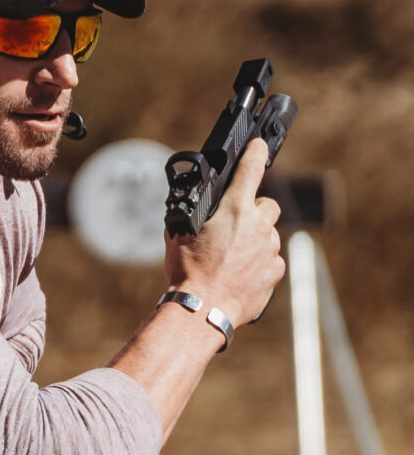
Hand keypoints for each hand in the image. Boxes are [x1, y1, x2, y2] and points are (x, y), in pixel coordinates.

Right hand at [167, 136, 285, 328]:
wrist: (202, 309)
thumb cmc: (188, 272)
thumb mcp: (179, 236)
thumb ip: (193, 216)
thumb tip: (192, 207)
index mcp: (234, 210)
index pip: (250, 170)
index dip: (255, 153)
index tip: (260, 145)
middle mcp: (258, 225)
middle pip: (268, 206)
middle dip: (255, 212)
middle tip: (235, 227)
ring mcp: (270, 249)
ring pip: (268, 236)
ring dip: (255, 242)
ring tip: (231, 260)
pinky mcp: (275, 271)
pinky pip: (271, 261)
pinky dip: (259, 265)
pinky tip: (239, 276)